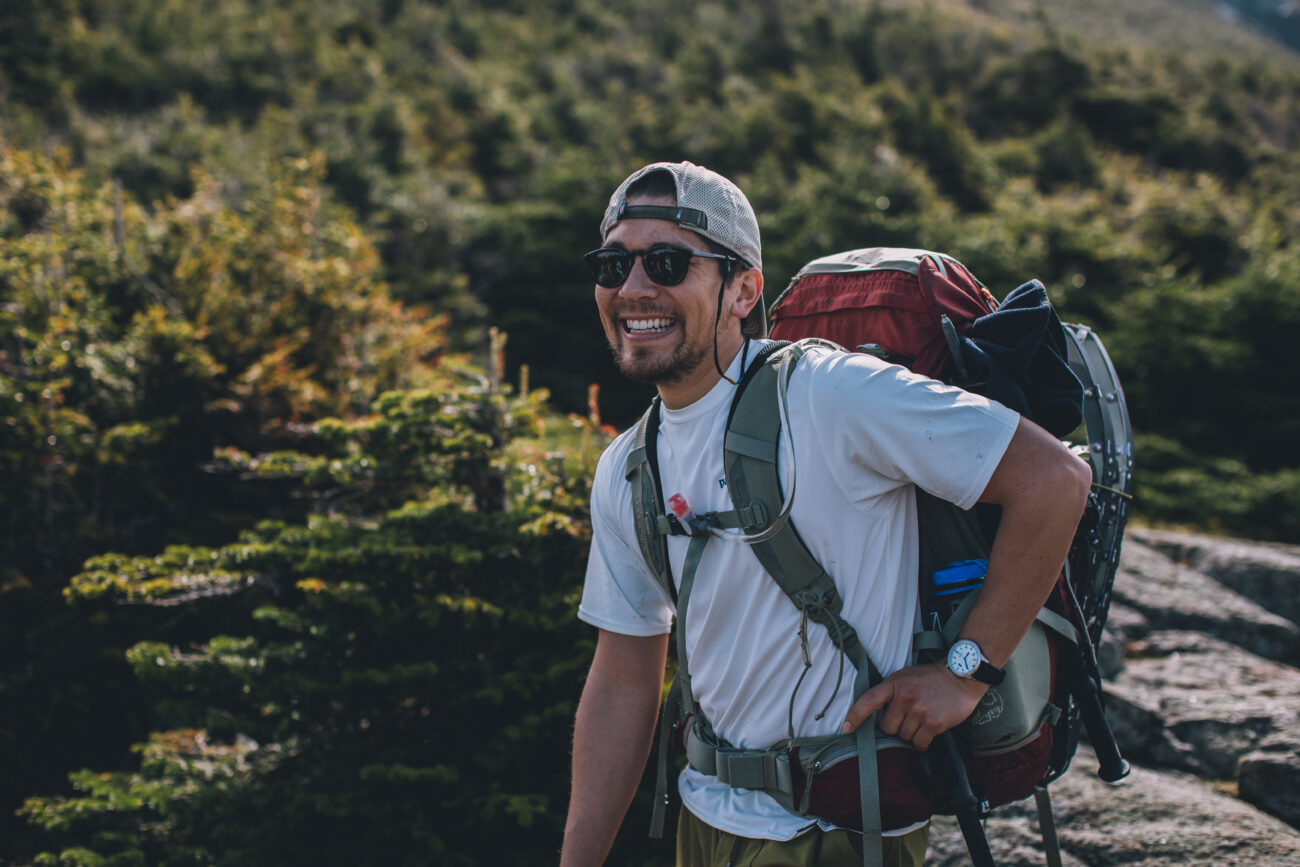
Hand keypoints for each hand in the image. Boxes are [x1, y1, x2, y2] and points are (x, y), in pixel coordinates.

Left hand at [840, 662, 987, 749]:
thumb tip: (877, 717)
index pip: (869, 700)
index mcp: (894, 683)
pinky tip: (929, 730)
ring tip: (923, 719)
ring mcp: (919, 710)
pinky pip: (919, 743)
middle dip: (896, 727)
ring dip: (911, 734)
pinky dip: (922, 742)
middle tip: (909, 717)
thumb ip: (891, 693)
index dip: (855, 716)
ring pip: (903, 737)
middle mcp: (904, 696)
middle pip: (887, 727)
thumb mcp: (906, 677)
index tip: (846, 728)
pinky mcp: (933, 722)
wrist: (962, 676)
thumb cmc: (931, 679)